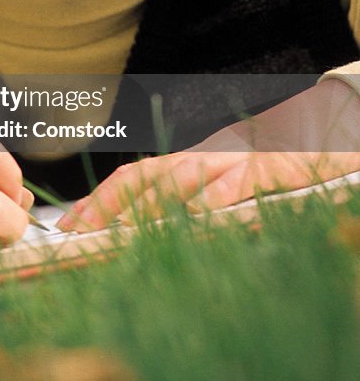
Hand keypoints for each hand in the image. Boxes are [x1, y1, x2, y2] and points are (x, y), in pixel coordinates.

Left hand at [57, 78, 359, 230]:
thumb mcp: (215, 189)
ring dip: (150, 205)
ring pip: (184, 176)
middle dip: (107, 203)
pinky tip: (197, 217)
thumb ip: (180, 205)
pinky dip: (216, 199)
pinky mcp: (269, 170)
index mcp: (186, 165)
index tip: (66, 226)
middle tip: (79, 233)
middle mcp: (203, 159)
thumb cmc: (260, 176)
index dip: (97, 200)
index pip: (132, 178)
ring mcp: (234, 162)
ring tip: (123, 231)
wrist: (315, 146)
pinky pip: (238, 183)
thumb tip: (132, 233)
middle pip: (146, 175)